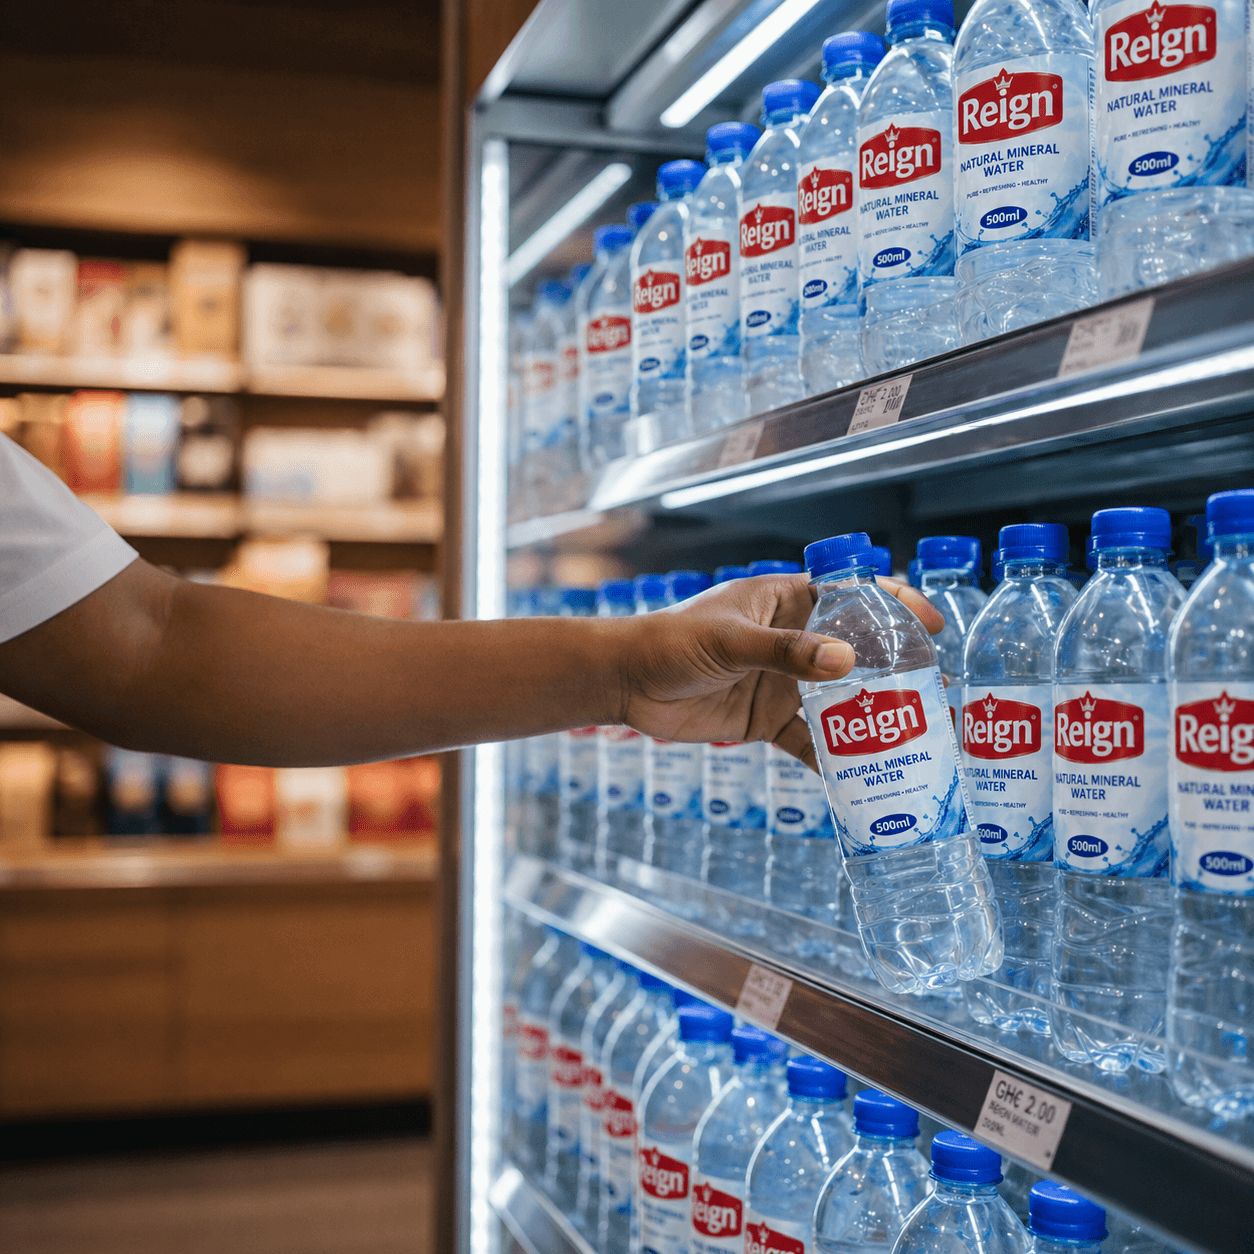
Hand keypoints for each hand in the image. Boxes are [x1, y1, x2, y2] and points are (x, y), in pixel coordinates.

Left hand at [615, 573, 943, 769]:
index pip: (850, 594)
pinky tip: (861, 776)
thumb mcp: (730, 639)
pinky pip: (808, 739)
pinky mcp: (766, 719)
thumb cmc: (671, 641)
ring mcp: (781, 682)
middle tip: (936, 692)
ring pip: (838, 699)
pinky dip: (832, 757)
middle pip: (855, 652)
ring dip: (870, 717)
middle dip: (895, 670)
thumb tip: (846, 662)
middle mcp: (791, 641)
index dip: (893, 604)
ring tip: (914, 737)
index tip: (929, 623)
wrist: (627, 683)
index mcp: (785, 602)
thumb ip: (785, 651)